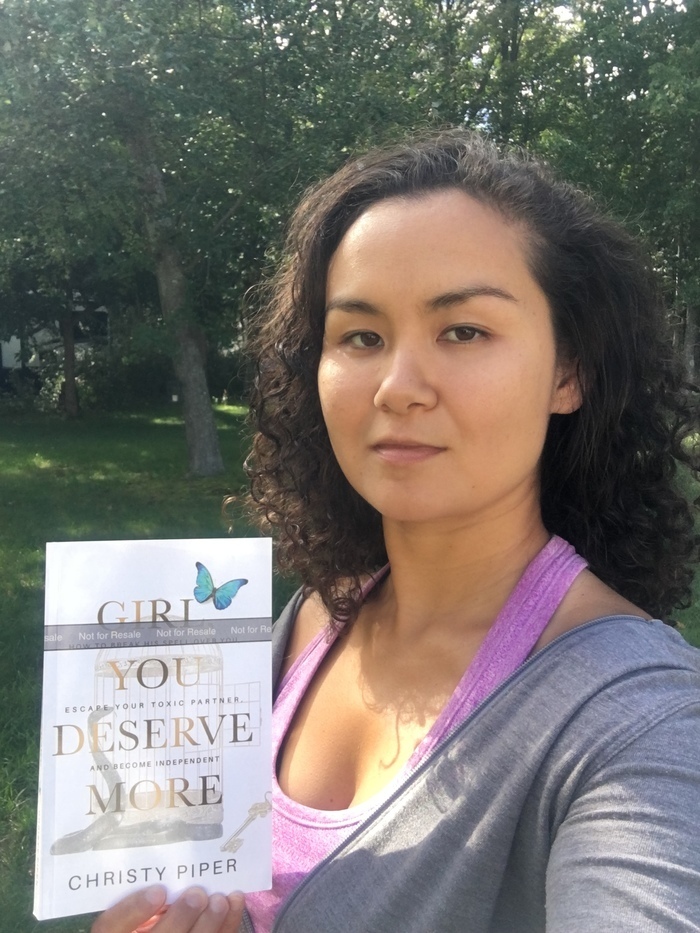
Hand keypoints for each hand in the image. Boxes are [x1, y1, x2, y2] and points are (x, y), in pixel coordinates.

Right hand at [91, 885, 244, 932]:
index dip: (134, 909)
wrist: (172, 930)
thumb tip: (163, 875)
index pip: (112, 925)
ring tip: (220, 900)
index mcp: (114, 932)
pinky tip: (234, 902)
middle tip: (197, 894)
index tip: (158, 891)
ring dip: (209, 924)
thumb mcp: (131, 909)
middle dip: (181, 918)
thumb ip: (138, 898)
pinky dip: (228, 924)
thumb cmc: (144, 914)